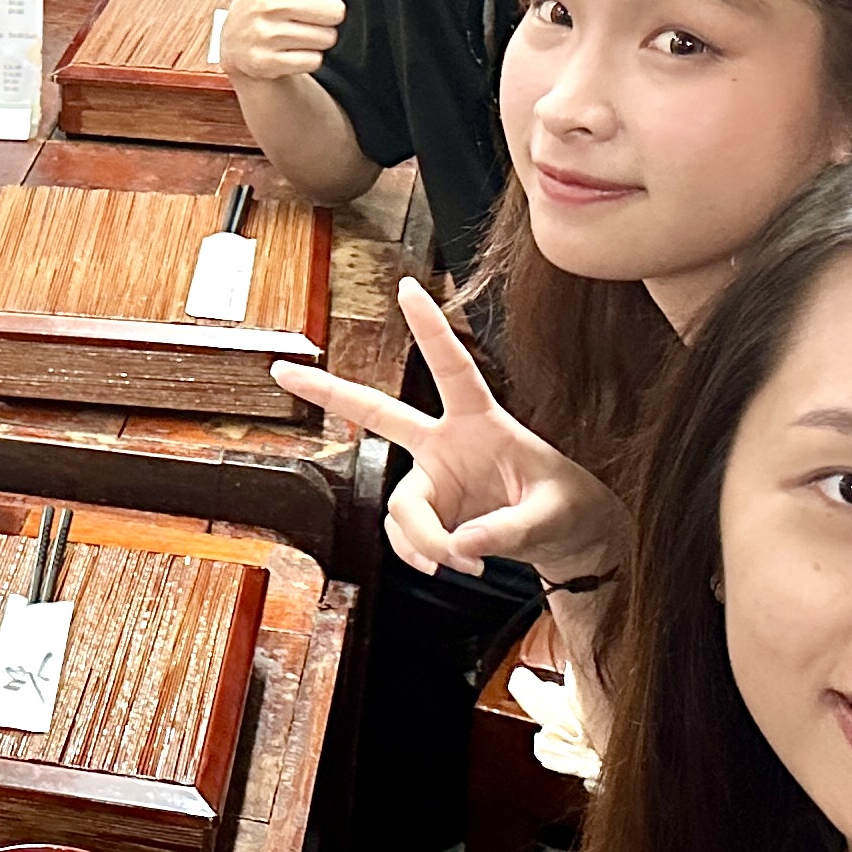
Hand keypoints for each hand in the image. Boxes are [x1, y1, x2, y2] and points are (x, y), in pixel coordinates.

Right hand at [277, 277, 625, 582]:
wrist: (567, 539)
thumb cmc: (567, 508)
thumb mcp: (552, 517)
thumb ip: (507, 531)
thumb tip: (459, 547)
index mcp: (481, 422)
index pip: (453, 368)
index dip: (430, 329)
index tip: (407, 287)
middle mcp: (445, 444)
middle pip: (377, 413)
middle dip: (328, 391)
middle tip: (283, 368)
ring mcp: (432, 479)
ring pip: (399, 509)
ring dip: (426, 542)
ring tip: (468, 563)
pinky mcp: (430, 514)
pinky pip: (406, 538)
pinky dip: (424, 556)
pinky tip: (453, 564)